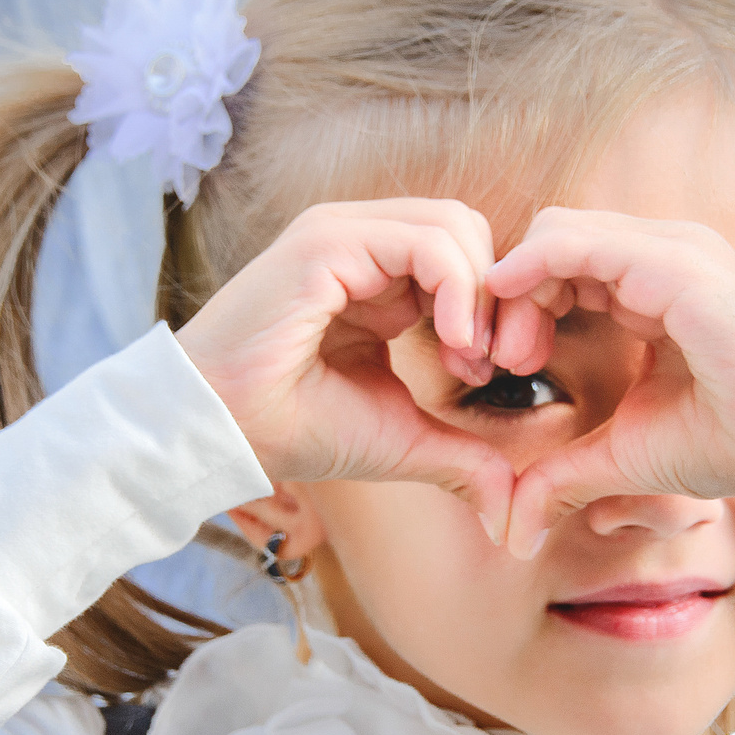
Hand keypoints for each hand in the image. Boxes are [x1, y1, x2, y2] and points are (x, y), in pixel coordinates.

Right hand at [175, 199, 513, 533]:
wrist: (224, 433)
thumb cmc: (296, 429)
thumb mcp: (401, 439)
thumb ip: (461, 456)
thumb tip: (510, 509)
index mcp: (374, 271)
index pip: (464, 251)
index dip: (495, 306)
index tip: (493, 372)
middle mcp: (360, 239)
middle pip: (469, 228)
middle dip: (499, 296)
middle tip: (493, 363)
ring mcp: (342, 233)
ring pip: (454, 225)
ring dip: (482, 294)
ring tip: (470, 358)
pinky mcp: (328, 243)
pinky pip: (425, 241)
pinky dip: (459, 288)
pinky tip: (454, 344)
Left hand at [485, 207, 734, 554]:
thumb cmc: (732, 442)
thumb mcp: (624, 455)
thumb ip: (563, 475)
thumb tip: (513, 529)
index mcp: (654, 283)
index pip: (562, 262)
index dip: (521, 306)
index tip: (504, 368)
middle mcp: (662, 254)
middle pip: (552, 238)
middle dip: (510, 294)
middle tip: (503, 361)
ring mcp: (673, 251)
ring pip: (557, 232)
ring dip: (516, 287)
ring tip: (514, 356)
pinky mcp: (676, 265)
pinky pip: (578, 244)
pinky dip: (532, 272)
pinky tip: (514, 321)